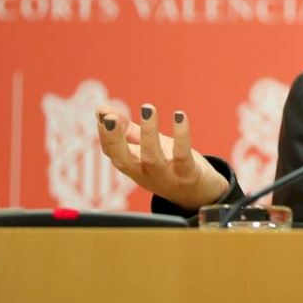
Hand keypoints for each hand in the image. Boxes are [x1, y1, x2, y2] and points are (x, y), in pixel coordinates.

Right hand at [95, 103, 229, 210]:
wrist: (200, 193)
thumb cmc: (170, 165)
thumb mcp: (146, 148)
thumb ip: (126, 131)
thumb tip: (102, 110)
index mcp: (133, 167)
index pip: (112, 153)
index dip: (105, 134)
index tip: (103, 113)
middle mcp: (146, 174)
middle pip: (124, 160)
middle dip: (114, 139)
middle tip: (109, 117)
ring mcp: (166, 176)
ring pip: (152, 157)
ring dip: (148, 132)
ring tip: (148, 108)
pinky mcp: (187, 174)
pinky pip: (182, 155)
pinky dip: (181, 136)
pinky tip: (180, 116)